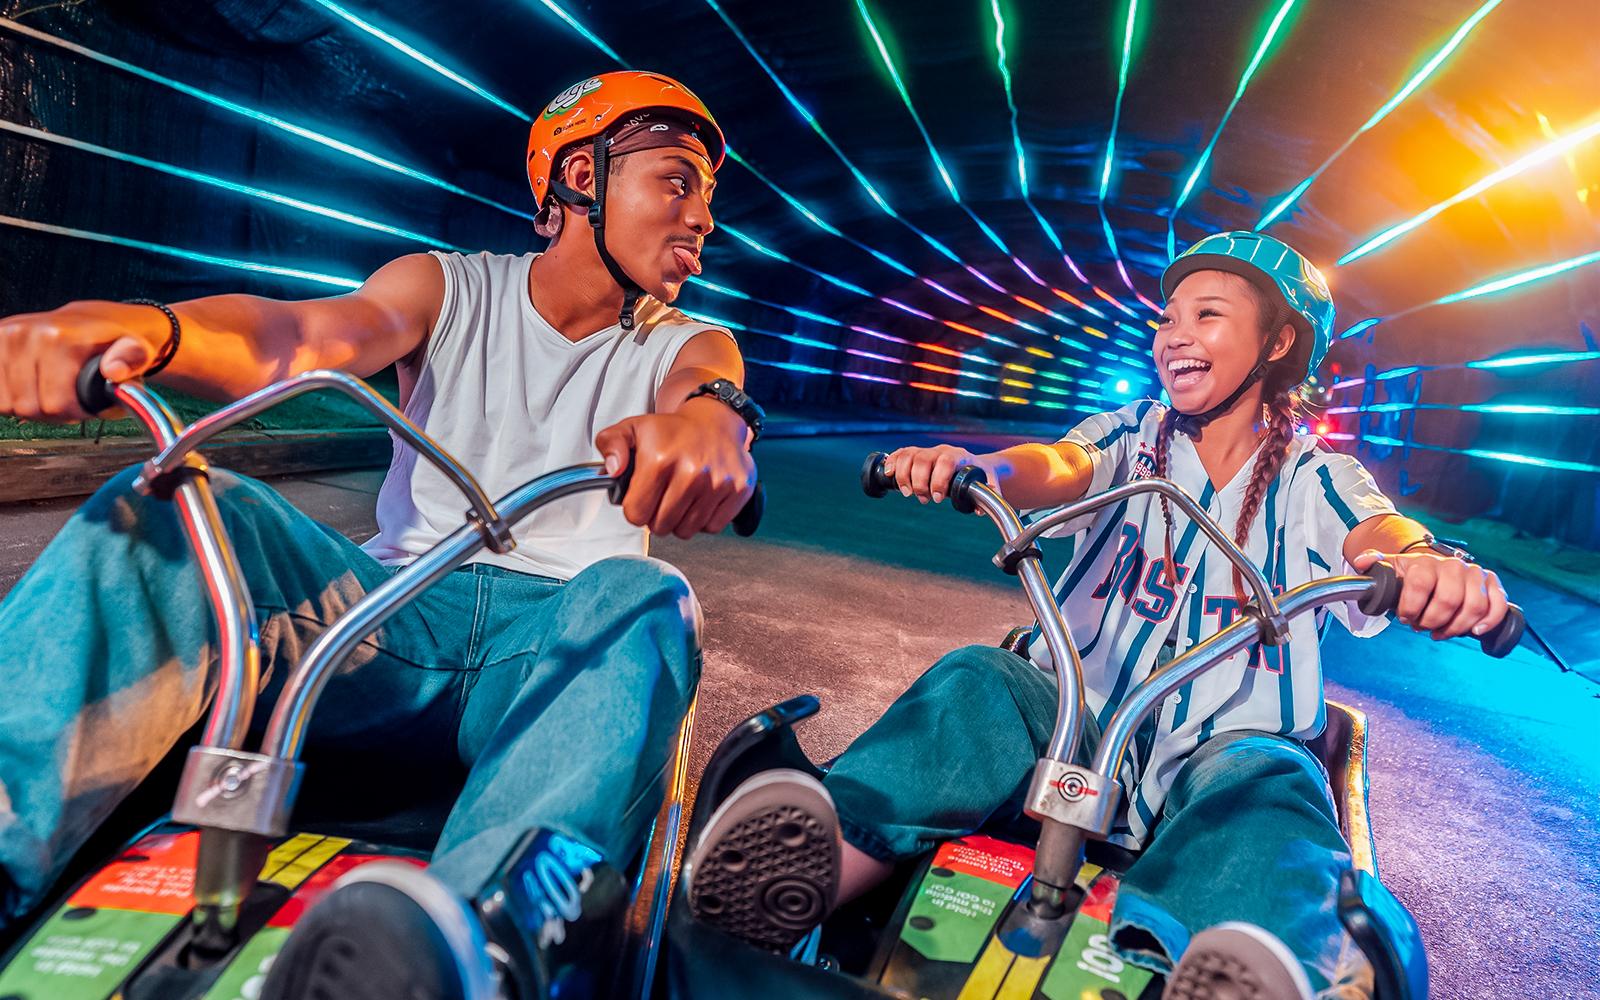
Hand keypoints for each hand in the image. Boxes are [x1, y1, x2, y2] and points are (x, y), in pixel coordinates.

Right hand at [0, 301, 169, 421]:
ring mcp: (3, 337)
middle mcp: (24, 334)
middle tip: (71, 399)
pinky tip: (31, 387)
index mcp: (57, 337)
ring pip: (8, 404)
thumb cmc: (110, 340)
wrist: (88, 319)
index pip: (56, 403)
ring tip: (52, 392)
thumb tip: (114, 371)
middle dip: (55, 412)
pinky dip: (12, 398)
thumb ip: (133, 358)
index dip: (77, 412)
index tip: (90, 404)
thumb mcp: (135, 348)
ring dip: (32, 407)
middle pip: (30, 406)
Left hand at [594, 402, 754, 538]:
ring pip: (687, 530)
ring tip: (681, 497)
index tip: (643, 496)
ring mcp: (718, 483)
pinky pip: (713, 527)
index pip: (636, 514)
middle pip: (661, 526)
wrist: (715, 420)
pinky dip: (705, 519)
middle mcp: (691, 472)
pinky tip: (701, 499)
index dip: (636, 508)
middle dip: (657, 516)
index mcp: (660, 459)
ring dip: (681, 519)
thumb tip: (613, 468)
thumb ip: (610, 443)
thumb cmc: (673, 430)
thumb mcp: (632, 428)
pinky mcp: (739, 490)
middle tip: (662, 496)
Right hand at [881, 444, 996, 505]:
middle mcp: (940, 450)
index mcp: (958, 455)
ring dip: (903, 476)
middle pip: (922, 459)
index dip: (938, 479)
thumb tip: (979, 510)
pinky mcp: (915, 455)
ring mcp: (926, 451)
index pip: (945, 462)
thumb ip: (987, 495)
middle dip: (919, 482)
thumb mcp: (987, 482)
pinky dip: (892, 462)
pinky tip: (888, 474)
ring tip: (908, 494)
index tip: (937, 498)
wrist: (973, 464)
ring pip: (908, 455)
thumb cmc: (979, 475)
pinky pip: (900, 453)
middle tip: (923, 500)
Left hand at [1351, 549, 1508, 640]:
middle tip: (1422, 627)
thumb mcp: (1392, 568)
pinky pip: (1498, 605)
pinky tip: (1475, 631)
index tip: (1405, 619)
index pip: (1420, 584)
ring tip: (1440, 632)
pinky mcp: (1493, 585)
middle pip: (1448, 600)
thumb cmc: (1412, 575)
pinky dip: (1489, 620)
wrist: (1436, 569)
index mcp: (1426, 562)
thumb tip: (1361, 561)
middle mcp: (1453, 565)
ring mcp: (1475, 574)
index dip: (1411, 608)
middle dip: (1432, 621)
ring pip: (1473, 606)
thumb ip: (1375, 564)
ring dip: (1455, 626)